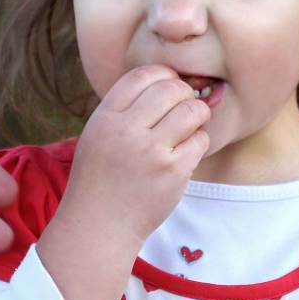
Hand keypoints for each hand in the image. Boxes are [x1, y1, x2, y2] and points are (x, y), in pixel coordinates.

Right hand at [60, 65, 211, 249]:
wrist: (100, 225)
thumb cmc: (101, 176)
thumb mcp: (98, 132)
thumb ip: (125, 107)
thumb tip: (168, 80)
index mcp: (106, 117)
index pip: (142, 75)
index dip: (162, 75)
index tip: (168, 86)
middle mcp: (127, 131)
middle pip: (170, 88)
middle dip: (184, 93)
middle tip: (184, 105)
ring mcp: (151, 152)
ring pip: (191, 111)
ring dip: (197, 114)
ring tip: (190, 125)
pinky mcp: (173, 173)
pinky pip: (200, 141)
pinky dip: (198, 142)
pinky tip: (185, 151)